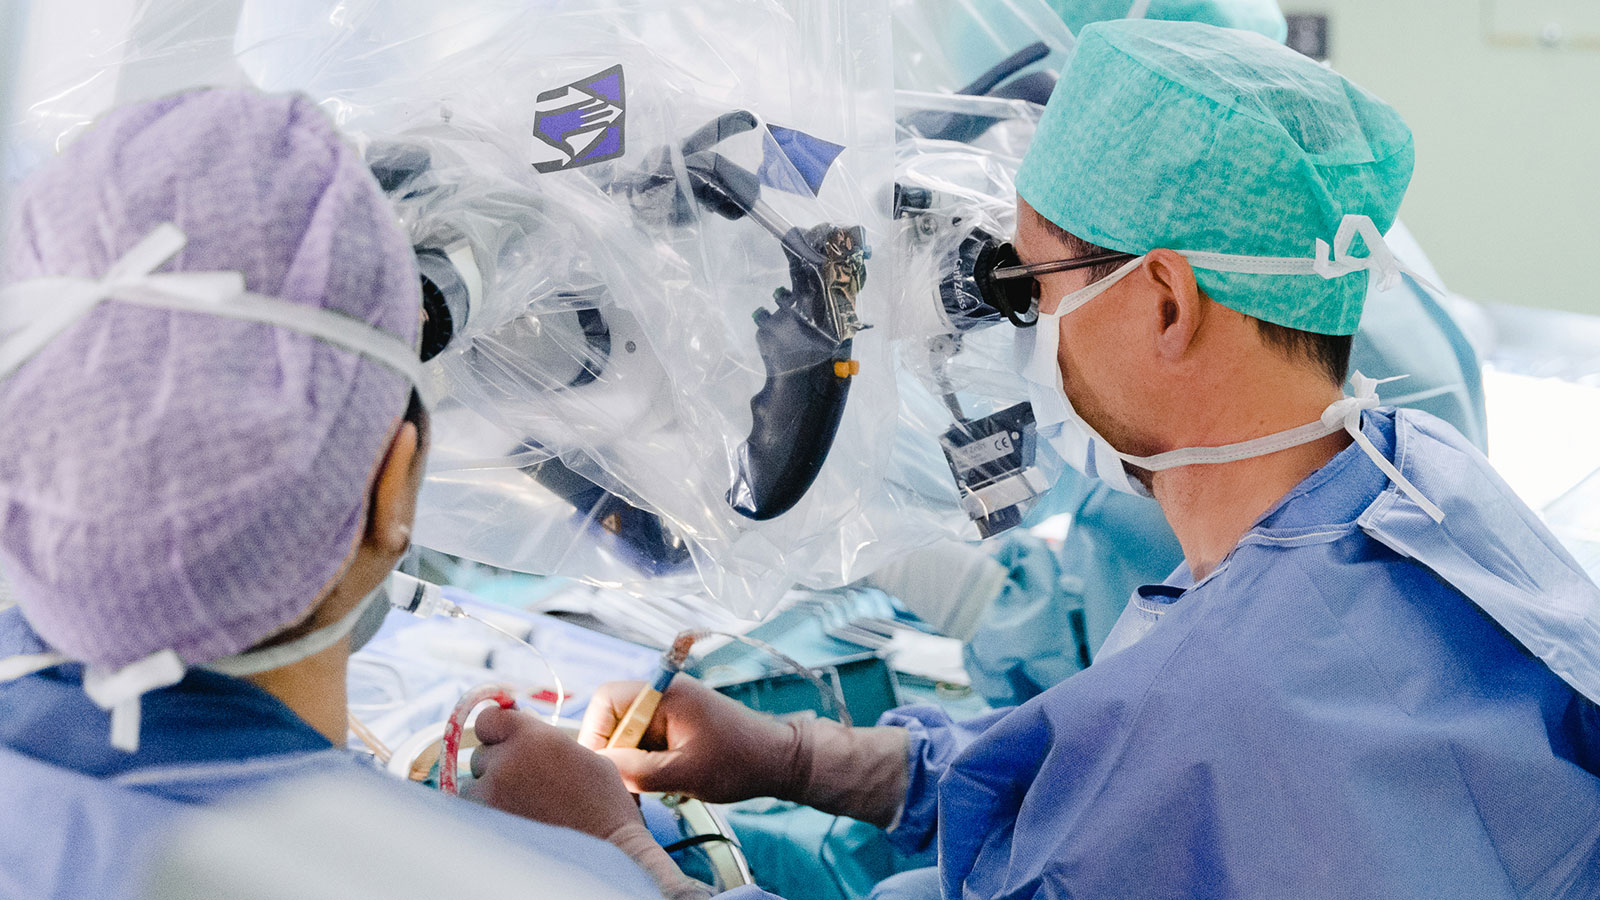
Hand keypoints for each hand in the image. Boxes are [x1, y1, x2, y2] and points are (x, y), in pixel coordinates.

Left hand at [467, 706, 640, 840]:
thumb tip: (523, 727)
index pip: (488, 719)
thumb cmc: (604, 804)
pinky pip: (474, 812)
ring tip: (520, 806)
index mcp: (533, 736)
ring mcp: (492, 793)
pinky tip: (513, 822)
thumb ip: (546, 739)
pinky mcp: (487, 823)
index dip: (495, 730)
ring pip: (473, 784)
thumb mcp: (584, 756)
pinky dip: (487, 814)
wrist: (605, 850)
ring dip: (489, 791)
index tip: (504, 740)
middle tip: (523, 781)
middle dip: (497, 763)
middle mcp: (507, 759)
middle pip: (481, 753)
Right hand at [579, 674, 802, 802]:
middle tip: (626, 785)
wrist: (778, 762)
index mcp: (665, 693)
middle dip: (615, 752)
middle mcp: (664, 695)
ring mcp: (670, 711)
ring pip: (628, 734)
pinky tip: (661, 784)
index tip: (603, 765)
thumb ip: (639, 770)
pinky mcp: (676, 727)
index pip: (607, 699)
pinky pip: (645, 742)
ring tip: (649, 788)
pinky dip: (646, 764)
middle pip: (614, 718)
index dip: (595, 731)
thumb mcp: (685, 772)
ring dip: (631, 762)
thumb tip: (602, 766)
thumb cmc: (740, 762)